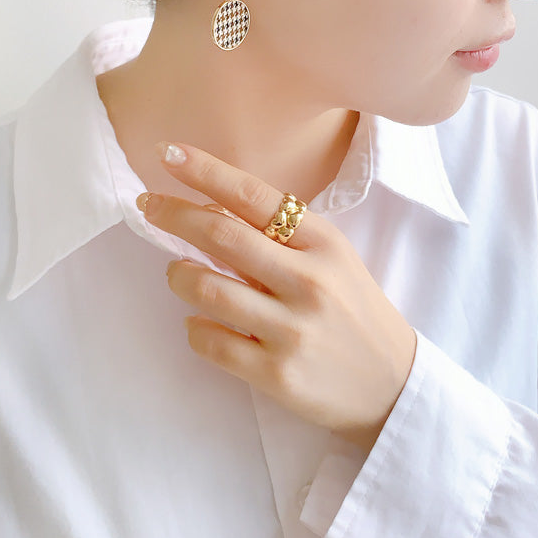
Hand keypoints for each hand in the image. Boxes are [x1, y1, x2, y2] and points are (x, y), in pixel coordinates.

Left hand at [137, 142, 417, 453]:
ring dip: (178, 275)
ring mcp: (292, 330)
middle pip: (222, 235)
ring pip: (207, 289)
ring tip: (177, 273)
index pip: (253, 196)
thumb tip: (208, 210)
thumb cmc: (353, 310)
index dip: (205, 171)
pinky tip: (198, 322)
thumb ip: (280, 237)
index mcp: (324, 244)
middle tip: (147, 204)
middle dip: (173, 214)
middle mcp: (308, 282)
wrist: (391, 383)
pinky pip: (210, 342)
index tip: (169, 153)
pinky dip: (193, 327)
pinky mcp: (277, 374)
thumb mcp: (333, 260)